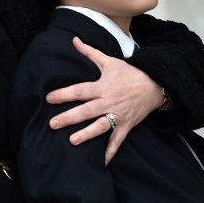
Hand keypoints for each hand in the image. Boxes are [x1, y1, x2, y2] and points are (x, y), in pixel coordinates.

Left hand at [46, 37, 158, 163]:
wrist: (155, 84)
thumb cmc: (129, 73)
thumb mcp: (109, 61)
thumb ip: (89, 52)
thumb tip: (73, 39)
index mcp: (102, 86)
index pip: (79, 90)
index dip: (64, 94)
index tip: (48, 98)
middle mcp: (108, 101)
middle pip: (86, 110)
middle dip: (69, 117)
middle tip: (53, 124)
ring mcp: (118, 114)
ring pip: (101, 126)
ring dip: (87, 134)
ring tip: (72, 141)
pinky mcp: (127, 125)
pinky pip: (117, 140)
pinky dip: (110, 152)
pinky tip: (101, 163)